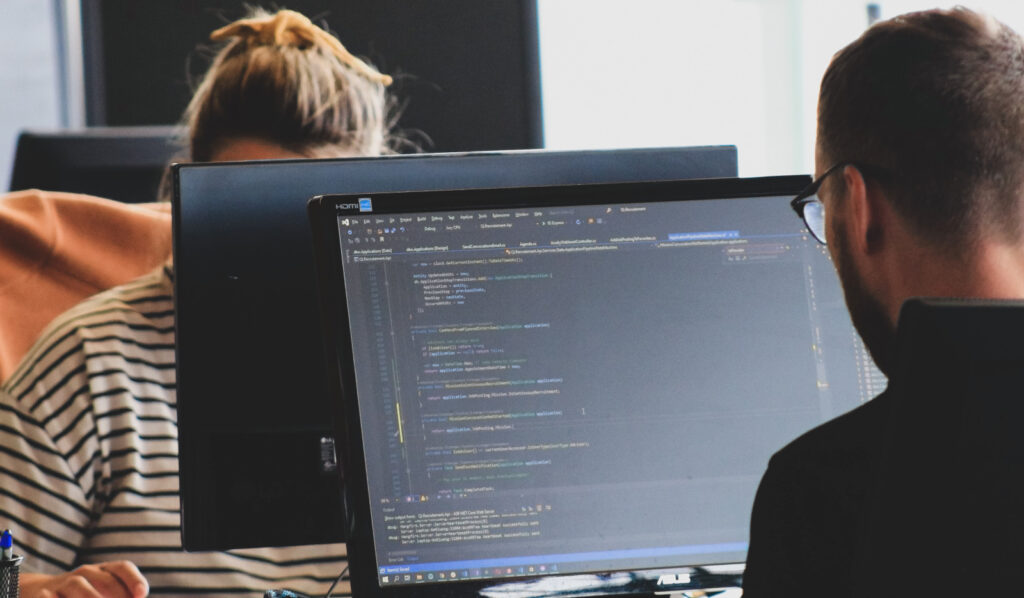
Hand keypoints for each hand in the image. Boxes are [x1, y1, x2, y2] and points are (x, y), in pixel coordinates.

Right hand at [20, 561, 148, 597]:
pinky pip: (49, 597)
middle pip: (105, 579)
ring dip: (91, 597)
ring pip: (79, 585)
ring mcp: (63, 583)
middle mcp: (84, 573)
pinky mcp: (42, 594)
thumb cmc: (80, 596)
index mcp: (103, 571)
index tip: (141, 594)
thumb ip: (118, 596)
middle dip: (116, 594)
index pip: (122, 568)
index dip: (134, 580)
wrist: (36, 591)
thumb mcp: (99, 594)